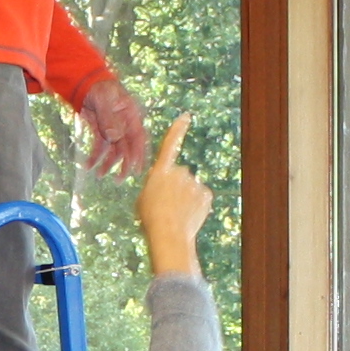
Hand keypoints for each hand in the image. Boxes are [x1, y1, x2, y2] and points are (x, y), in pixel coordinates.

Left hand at [72, 73, 150, 178]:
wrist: (86, 83)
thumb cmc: (100, 88)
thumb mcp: (104, 100)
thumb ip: (109, 117)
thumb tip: (115, 137)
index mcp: (131, 115)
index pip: (138, 138)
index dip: (138, 154)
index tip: (136, 170)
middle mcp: (124, 125)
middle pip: (126, 148)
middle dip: (123, 164)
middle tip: (118, 180)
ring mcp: (113, 129)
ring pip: (113, 150)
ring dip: (107, 163)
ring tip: (99, 175)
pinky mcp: (101, 132)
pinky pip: (100, 147)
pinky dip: (95, 156)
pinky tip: (88, 165)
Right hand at [137, 113, 212, 278]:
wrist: (169, 234)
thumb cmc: (151, 218)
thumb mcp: (143, 197)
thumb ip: (155, 184)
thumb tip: (164, 183)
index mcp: (161, 171)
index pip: (170, 144)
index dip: (178, 129)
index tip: (186, 116)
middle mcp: (180, 172)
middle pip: (180, 174)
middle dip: (176, 185)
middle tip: (167, 204)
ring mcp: (194, 183)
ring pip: (191, 187)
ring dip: (186, 196)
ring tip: (176, 213)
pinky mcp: (206, 194)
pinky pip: (201, 196)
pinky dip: (196, 204)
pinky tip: (188, 215)